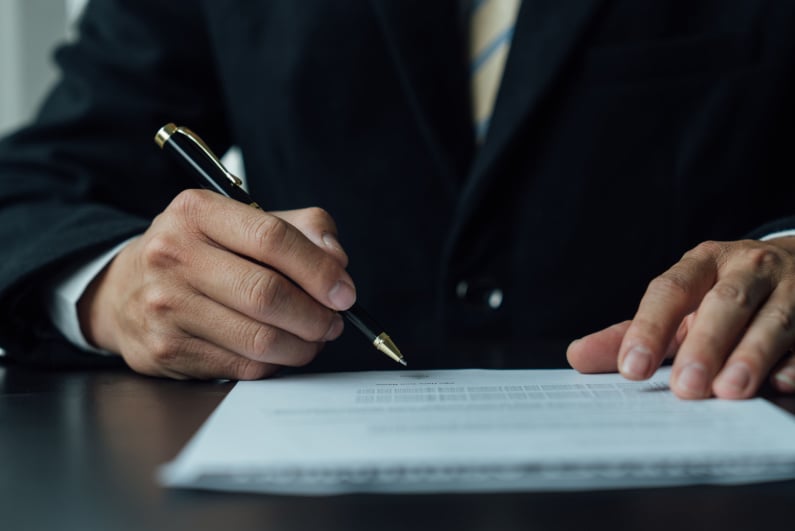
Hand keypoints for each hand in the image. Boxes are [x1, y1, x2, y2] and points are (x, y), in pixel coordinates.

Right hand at [77, 189, 354, 379]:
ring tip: (313, 339)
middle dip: (316, 315)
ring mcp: (165, 305)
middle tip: (333, 322)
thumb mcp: (240, 221)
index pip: (272, 238)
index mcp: (196, 212)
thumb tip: (336, 260)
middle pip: (267, 294)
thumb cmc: (198, 253)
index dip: (319, 269)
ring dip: (302, 345)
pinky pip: (242, 366)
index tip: (344, 292)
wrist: (122, 289)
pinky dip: (274, 364)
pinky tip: (280, 352)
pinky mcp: (166, 350)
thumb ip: (299, 229)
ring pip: (259, 338)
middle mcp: (173, 255)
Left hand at [567, 238, 794, 398]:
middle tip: (686, 387)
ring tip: (730, 391)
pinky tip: (785, 386)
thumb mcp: (679, 306)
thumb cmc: (723, 295)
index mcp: (704, 263)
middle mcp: (749, 267)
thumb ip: (631, 332)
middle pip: (726, 302)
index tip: (630, 369)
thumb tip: (577, 357)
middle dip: (706, 344)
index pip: (670, 289)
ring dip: (753, 356)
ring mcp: (794, 287)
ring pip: (775, 319)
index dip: (649, 327)